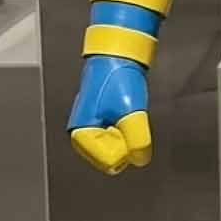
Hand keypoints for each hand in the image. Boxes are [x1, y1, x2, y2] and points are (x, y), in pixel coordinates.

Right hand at [67, 54, 151, 174]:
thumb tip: (140, 159)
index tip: (122, 122)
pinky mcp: (97, 128)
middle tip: (122, 117)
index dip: (125, 144)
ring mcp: (88, 133)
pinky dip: (124, 130)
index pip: (111, 162)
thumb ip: (138, 140)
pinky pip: (118, 141)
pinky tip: (121, 114)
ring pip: (117, 151)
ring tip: (121, 113)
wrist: (116, 58)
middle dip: (124, 142)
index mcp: (80, 135)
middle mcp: (80, 137)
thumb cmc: (118, 79)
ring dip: (125, 135)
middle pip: (113, 160)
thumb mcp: (133, 110)